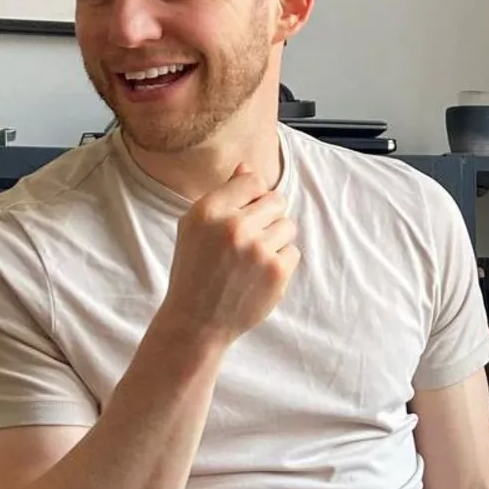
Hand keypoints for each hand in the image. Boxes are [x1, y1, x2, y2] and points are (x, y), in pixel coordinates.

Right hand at [155, 163, 300, 348]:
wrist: (196, 321)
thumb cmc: (195, 269)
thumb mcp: (196, 226)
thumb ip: (224, 195)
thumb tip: (247, 167)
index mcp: (209, 210)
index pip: (253, 180)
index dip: (253, 197)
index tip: (244, 214)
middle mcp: (233, 226)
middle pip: (277, 200)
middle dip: (267, 217)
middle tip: (249, 240)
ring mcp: (257, 249)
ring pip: (288, 226)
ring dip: (275, 240)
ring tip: (251, 259)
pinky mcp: (276, 271)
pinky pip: (293, 252)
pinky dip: (280, 263)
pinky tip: (257, 275)